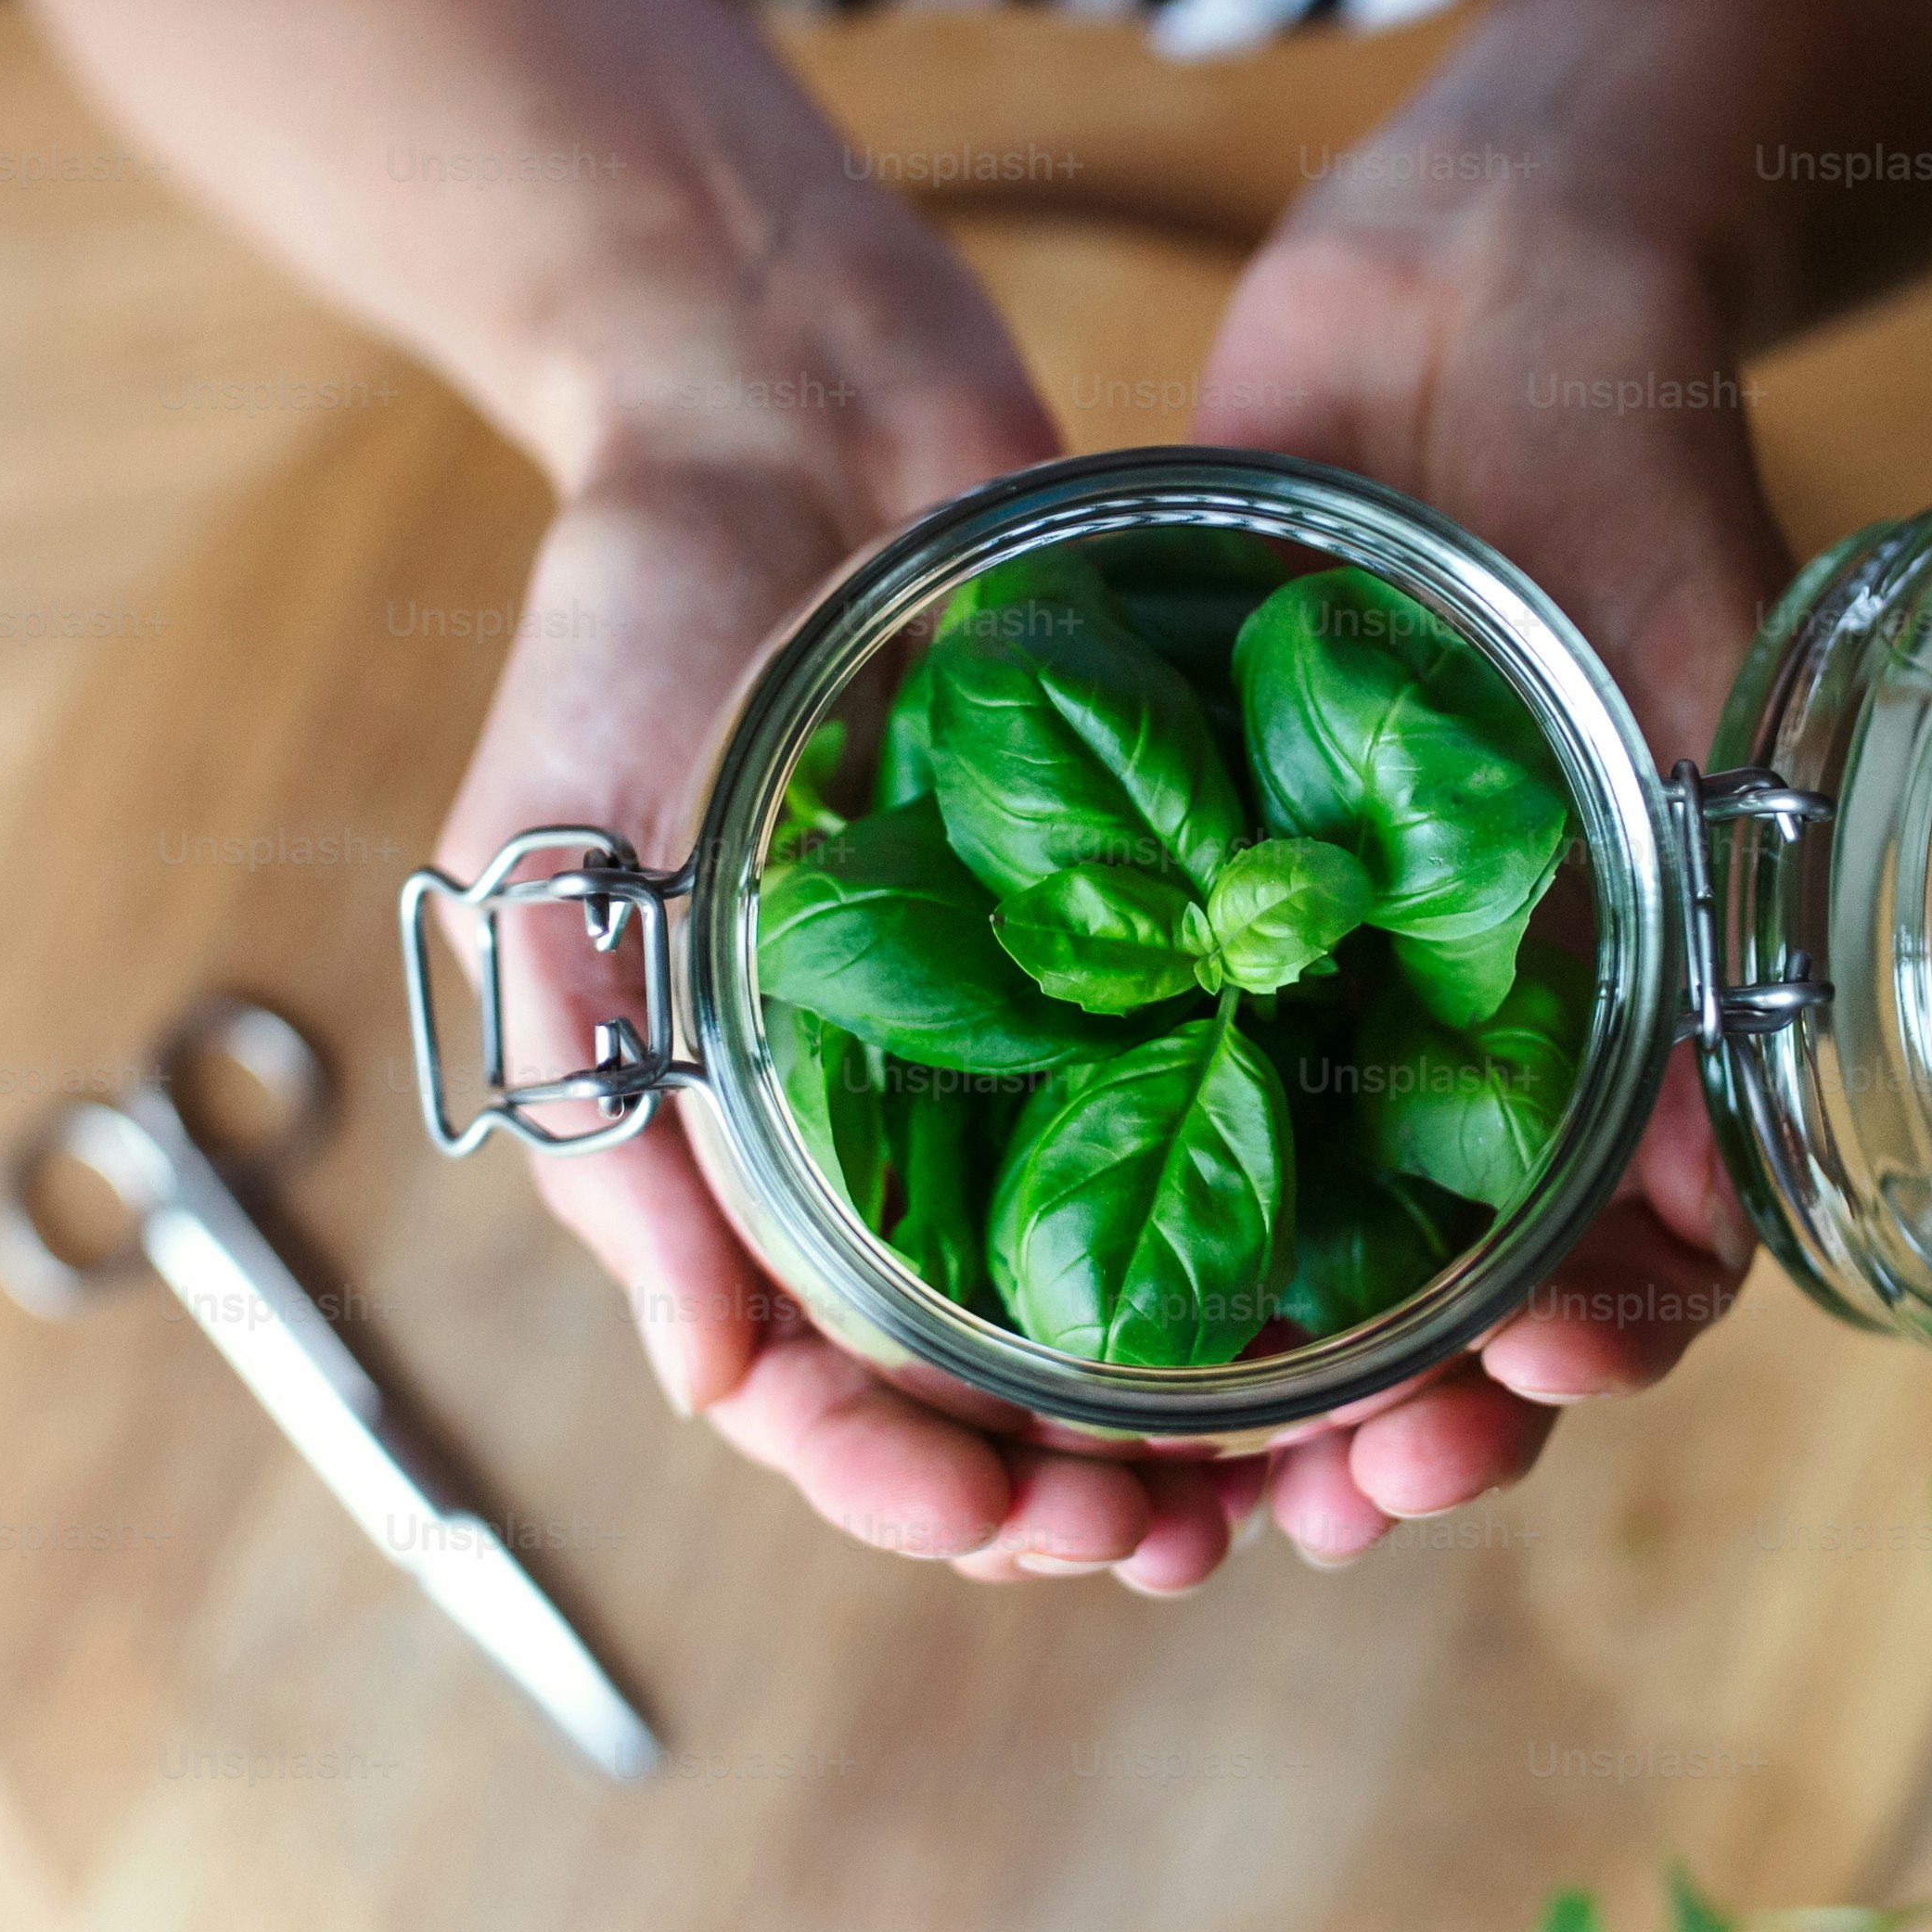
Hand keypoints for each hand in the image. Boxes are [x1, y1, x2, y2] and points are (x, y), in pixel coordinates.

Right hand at [433, 194, 1284, 1590]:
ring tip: (1303, 1476)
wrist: (782, 392)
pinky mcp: (1153, 940)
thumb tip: (708, 1372)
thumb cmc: (632, 622)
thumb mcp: (552, 855)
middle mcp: (890, 1124)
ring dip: (1201, 1422)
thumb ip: (606, 1101)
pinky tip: (1379, 1299)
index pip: (806, 1387)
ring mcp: (1029, 1042)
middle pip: (984, 1391)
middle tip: (1171, 1539)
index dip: (893, 1479)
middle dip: (1068, 1499)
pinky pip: (1228, 1121)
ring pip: (1121, 1302)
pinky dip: (1294, 1235)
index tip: (983, 1512)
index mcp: (731, 1144)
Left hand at [1184, 151, 1792, 1562]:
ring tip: (1166, 1478)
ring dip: (1241, 1374)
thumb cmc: (1635, 449)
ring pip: (1292, 1237)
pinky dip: (1104, 1200)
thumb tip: (1708, 1211)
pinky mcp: (1200, 890)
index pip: (1637, 1265)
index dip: (1575, 1367)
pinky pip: (1148, 1081)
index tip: (1510, 1408)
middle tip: (1320, 1500)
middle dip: (1385, 1424)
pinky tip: (1031, 1292)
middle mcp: (1488, 1022)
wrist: (1490, 264)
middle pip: (1447, 1298)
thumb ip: (1702, 907)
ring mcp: (1338, 967)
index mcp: (1642, 1011)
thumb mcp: (1698, 670)